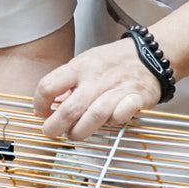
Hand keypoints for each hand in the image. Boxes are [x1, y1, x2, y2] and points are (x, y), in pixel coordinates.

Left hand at [33, 38, 161, 141]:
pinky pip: (121, 116)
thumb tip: (49, 106)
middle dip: (55, 126)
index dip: (40, 103)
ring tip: (74, 134)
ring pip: (94, 116)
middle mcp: (96, 78)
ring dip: (80, 131)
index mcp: (79, 67)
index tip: (41, 112)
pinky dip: (113, 123)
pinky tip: (108, 122)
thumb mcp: (84, 63)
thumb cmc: (111, 62)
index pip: (49, 86)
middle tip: (51, 131)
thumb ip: (68, 84)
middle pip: (70, 108)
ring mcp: (117, 88)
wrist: (148, 54)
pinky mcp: (137, 98)